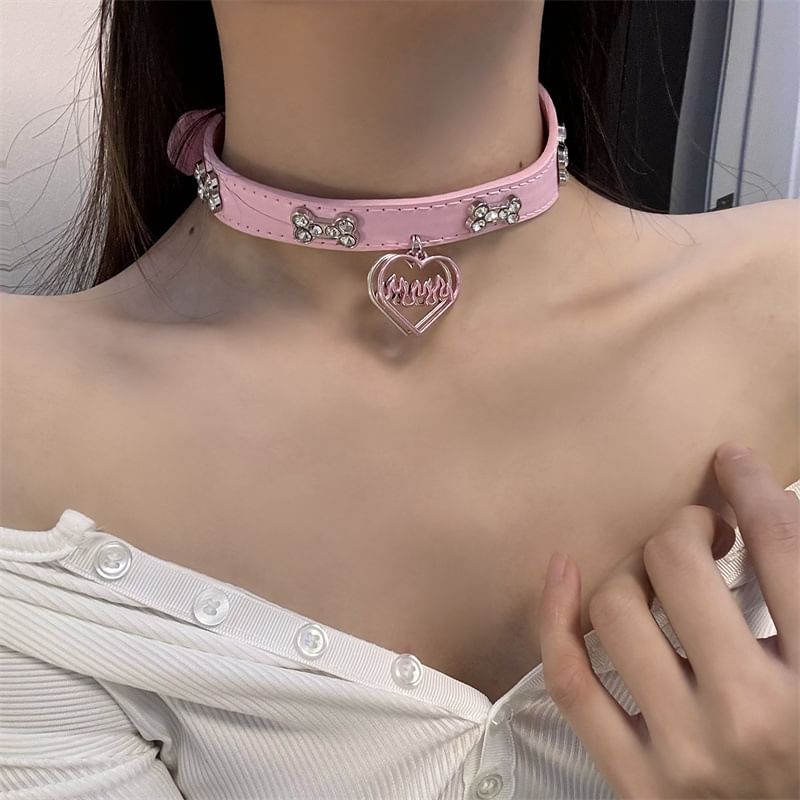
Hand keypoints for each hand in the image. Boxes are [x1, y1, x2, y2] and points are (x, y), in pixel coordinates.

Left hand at [538, 442, 799, 798]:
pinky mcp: (637, 784)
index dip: (752, 488)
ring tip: (657, 577)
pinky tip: (561, 571)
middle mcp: (754, 718)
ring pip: (616, 608)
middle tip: (698, 534)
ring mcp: (687, 754)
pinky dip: (555, 616)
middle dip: (683, 528)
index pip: (784, 551)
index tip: (731, 462)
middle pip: (678, 565)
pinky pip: (571, 680)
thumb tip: (766, 506)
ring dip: (631, 571)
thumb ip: (799, 596)